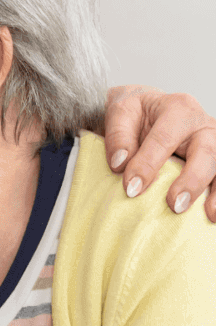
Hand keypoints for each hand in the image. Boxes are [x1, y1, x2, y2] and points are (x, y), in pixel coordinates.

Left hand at [104, 86, 215, 221]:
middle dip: (192, 180)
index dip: (148, 164)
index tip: (131, 189)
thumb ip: (118, 136)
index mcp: (178, 109)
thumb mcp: (120, 112)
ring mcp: (215, 143)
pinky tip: (212, 215)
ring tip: (209, 215)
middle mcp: (203, 125)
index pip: (164, 139)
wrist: (149, 109)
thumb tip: (120, 164)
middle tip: (174, 205)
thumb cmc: (136, 114)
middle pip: (207, 152)